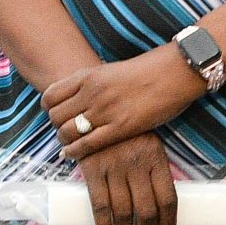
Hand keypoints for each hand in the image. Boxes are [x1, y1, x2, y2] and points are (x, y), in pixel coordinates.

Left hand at [45, 47, 203, 161]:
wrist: (176, 72)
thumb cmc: (150, 70)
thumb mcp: (111, 70)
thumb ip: (93, 84)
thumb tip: (79, 99)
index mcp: (88, 76)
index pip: (50, 96)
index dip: (49, 109)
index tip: (56, 114)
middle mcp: (91, 93)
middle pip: (55, 116)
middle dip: (57, 126)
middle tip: (65, 131)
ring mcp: (105, 111)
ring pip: (67, 132)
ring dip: (65, 140)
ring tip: (70, 143)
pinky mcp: (120, 128)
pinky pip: (86, 145)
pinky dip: (75, 152)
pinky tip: (74, 155)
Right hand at [80, 132, 177, 224]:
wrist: (93, 109)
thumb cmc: (125, 131)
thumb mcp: (148, 143)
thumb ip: (154, 169)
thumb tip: (161, 205)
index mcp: (156, 157)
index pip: (168, 198)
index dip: (169, 223)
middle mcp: (137, 164)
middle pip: (147, 210)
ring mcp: (114, 167)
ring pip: (124, 212)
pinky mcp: (93, 170)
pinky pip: (100, 207)